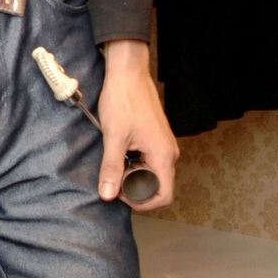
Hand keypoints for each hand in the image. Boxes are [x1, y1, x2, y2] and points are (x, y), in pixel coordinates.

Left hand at [97, 41, 177, 210]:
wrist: (128, 73)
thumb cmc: (123, 100)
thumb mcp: (114, 137)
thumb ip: (111, 168)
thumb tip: (108, 195)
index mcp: (163, 155)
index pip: (164, 195)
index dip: (144, 204)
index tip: (122, 198)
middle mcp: (169, 152)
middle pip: (159, 186)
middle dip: (136, 190)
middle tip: (113, 181)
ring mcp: (164, 144)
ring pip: (153, 173)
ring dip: (135, 176)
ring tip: (115, 166)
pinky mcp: (157, 138)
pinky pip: (150, 160)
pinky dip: (136, 164)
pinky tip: (119, 154)